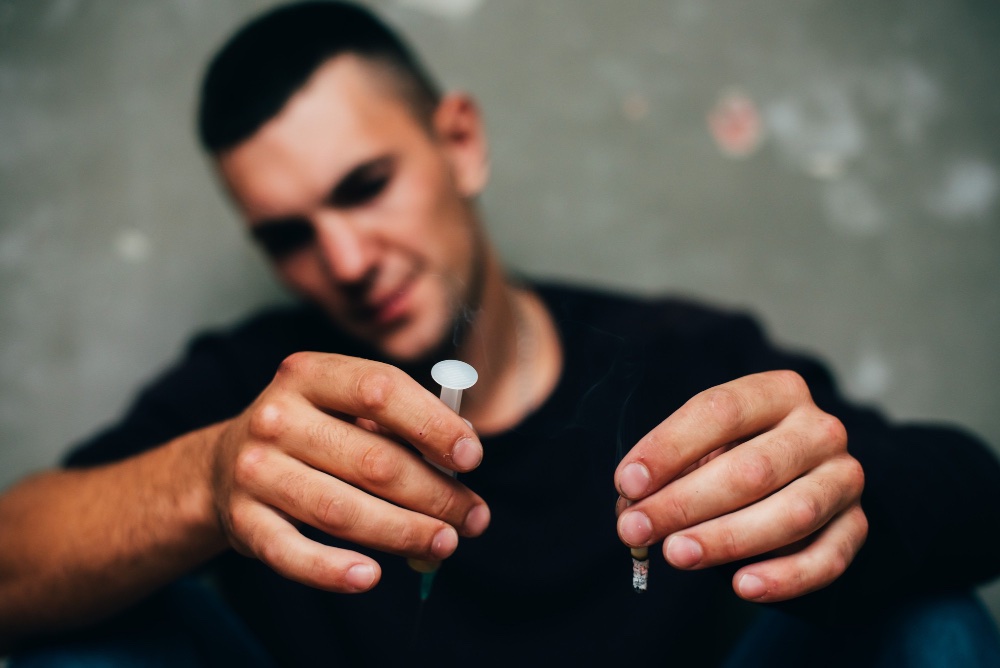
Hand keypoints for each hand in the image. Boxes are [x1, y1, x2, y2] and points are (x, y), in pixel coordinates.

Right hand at [209, 352, 490, 593]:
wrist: (224, 464)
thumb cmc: (313, 432)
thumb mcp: (346, 408)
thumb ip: (401, 421)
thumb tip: (463, 446)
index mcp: (309, 374)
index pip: (379, 390)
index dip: (432, 424)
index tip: (471, 456)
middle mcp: (277, 418)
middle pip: (372, 460)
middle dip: (434, 493)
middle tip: (473, 517)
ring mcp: (254, 470)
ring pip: (341, 510)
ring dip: (402, 532)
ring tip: (444, 544)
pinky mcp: (242, 522)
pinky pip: (291, 554)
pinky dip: (331, 571)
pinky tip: (371, 577)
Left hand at [614, 370, 865, 601]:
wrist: (798, 474)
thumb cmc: (734, 454)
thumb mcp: (702, 446)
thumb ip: (670, 469)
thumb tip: (632, 503)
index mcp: (778, 392)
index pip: (721, 411)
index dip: (669, 447)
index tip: (627, 482)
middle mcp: (820, 429)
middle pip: (753, 468)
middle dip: (685, 503)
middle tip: (636, 529)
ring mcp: (844, 478)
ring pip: (792, 513)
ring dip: (727, 539)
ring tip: (677, 555)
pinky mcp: (856, 525)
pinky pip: (828, 558)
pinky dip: (786, 577)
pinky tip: (743, 586)